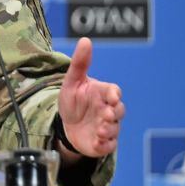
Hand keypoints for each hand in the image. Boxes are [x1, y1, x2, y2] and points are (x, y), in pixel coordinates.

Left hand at [56, 37, 123, 157]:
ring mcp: (107, 126)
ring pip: (114, 128)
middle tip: (106, 114)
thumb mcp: (72, 82)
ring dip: (108, 130)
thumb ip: (80, 63)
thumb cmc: (72, 101)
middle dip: (114, 113)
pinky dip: (104, 145)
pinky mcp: (103, 142)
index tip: (112, 96)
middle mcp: (108, 110)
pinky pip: (109, 145)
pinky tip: (97, 142)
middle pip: (119, 111)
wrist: (65, 125)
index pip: (114, 91)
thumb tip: (85, 40)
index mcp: (102, 93)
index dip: (114, 94)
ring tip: (98, 130)